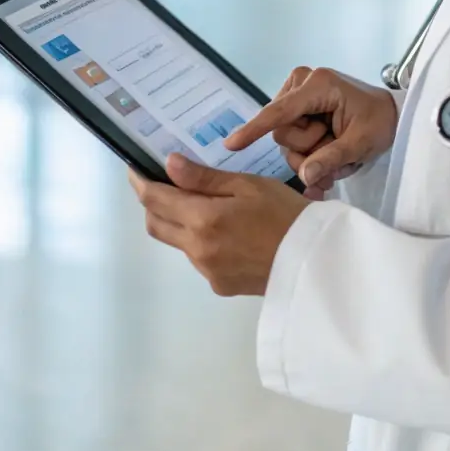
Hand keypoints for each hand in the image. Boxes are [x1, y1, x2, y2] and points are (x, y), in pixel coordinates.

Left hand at [129, 154, 307, 296]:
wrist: (315, 261)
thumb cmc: (285, 213)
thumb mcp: (248, 185)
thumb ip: (204, 178)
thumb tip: (169, 164)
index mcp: (203, 221)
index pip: (155, 200)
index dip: (140, 182)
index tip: (134, 169)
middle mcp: (197, 250)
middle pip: (156, 225)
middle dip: (151, 203)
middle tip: (160, 183)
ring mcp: (207, 271)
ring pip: (177, 242)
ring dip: (177, 222)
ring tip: (201, 203)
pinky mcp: (220, 286)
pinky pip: (198, 258)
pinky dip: (199, 240)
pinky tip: (225, 230)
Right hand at [224, 67, 397, 198]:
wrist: (391, 114)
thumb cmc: (380, 122)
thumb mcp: (361, 143)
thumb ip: (332, 159)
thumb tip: (305, 177)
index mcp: (319, 85)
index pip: (280, 112)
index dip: (255, 129)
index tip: (232, 144)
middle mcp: (303, 82)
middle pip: (283, 133)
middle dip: (307, 151)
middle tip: (336, 155)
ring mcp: (299, 92)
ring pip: (286, 139)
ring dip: (310, 153)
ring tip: (337, 154)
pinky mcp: (299, 105)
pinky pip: (291, 136)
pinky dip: (309, 150)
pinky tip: (328, 152)